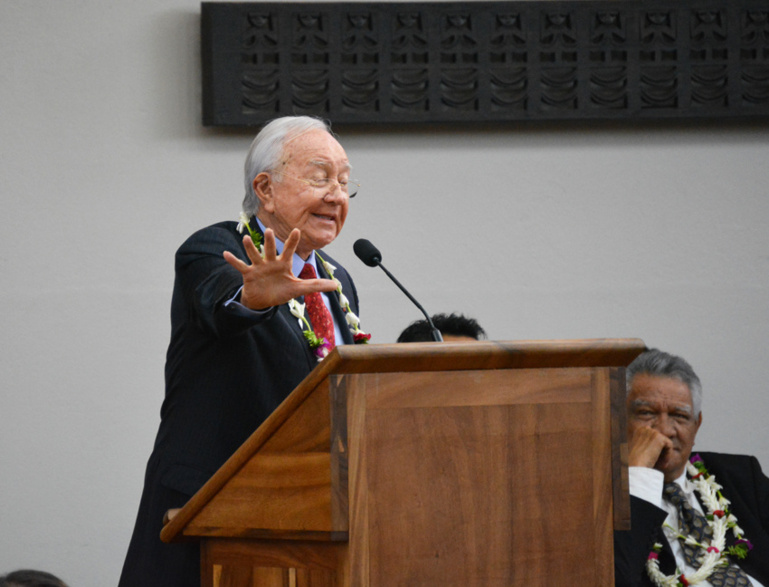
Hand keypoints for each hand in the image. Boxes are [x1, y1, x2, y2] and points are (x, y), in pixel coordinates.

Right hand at [223, 228, 337, 309]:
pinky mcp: (249, 274)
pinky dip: (233, 260)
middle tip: (268, 229)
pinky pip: (240, 266)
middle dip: (269, 241)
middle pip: (269, 250)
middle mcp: (270, 262)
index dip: (293, 241)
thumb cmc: (281, 291)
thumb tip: (336, 285)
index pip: (289, 250)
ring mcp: (259, 267)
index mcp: (283, 264)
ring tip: (246, 238)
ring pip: (254, 255)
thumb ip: (316, 285)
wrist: (264, 301)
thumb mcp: (299, 289)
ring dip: (250, 248)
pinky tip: (226, 254)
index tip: (297, 230)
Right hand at [628, 426, 672, 468]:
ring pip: (666, 443)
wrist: (636, 465)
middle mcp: (645, 429)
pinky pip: (670, 446)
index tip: (654, 460)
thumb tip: (656, 446)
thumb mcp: (639, 449)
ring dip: (665, 454)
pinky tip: (663, 463)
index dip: (656, 449)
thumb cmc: (636, 461)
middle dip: (661, 452)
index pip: (654, 438)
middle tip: (659, 463)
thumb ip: (646, 444)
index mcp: (639, 430)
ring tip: (661, 464)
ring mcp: (652, 432)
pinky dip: (668, 455)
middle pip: (660, 440)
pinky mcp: (660, 438)